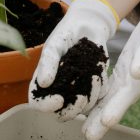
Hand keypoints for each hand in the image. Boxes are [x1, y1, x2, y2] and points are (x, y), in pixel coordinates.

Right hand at [28, 0, 117, 119]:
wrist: (89, 26)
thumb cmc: (67, 34)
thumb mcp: (55, 45)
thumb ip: (48, 62)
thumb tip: (43, 83)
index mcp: (44, 82)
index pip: (38, 103)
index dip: (46, 106)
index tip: (58, 100)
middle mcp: (61, 90)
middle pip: (61, 114)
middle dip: (71, 110)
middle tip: (81, 98)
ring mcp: (78, 90)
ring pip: (83, 108)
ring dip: (90, 98)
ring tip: (94, 77)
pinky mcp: (95, 87)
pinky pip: (99, 97)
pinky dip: (100, 89)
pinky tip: (99, 74)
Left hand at [81, 0, 139, 139]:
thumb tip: (137, 74)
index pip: (129, 94)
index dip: (118, 108)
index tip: (106, 123)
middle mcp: (136, 80)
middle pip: (118, 101)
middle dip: (103, 119)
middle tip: (89, 137)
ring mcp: (130, 76)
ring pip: (112, 97)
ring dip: (99, 113)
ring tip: (84, 129)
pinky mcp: (124, 70)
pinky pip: (110, 86)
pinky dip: (99, 97)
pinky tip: (88, 105)